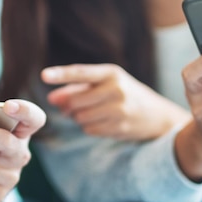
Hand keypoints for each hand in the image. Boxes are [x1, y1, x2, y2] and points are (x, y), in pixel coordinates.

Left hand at [41, 63, 189, 139]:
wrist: (158, 115)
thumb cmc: (126, 94)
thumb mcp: (106, 84)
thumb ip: (77, 88)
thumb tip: (52, 99)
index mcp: (112, 73)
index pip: (81, 72)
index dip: (61, 74)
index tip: (44, 75)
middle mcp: (116, 90)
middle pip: (76, 101)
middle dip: (69, 105)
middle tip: (71, 106)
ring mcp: (119, 110)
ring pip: (80, 117)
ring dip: (79, 117)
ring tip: (93, 112)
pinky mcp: (120, 127)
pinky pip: (89, 129)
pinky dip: (89, 127)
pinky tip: (102, 121)